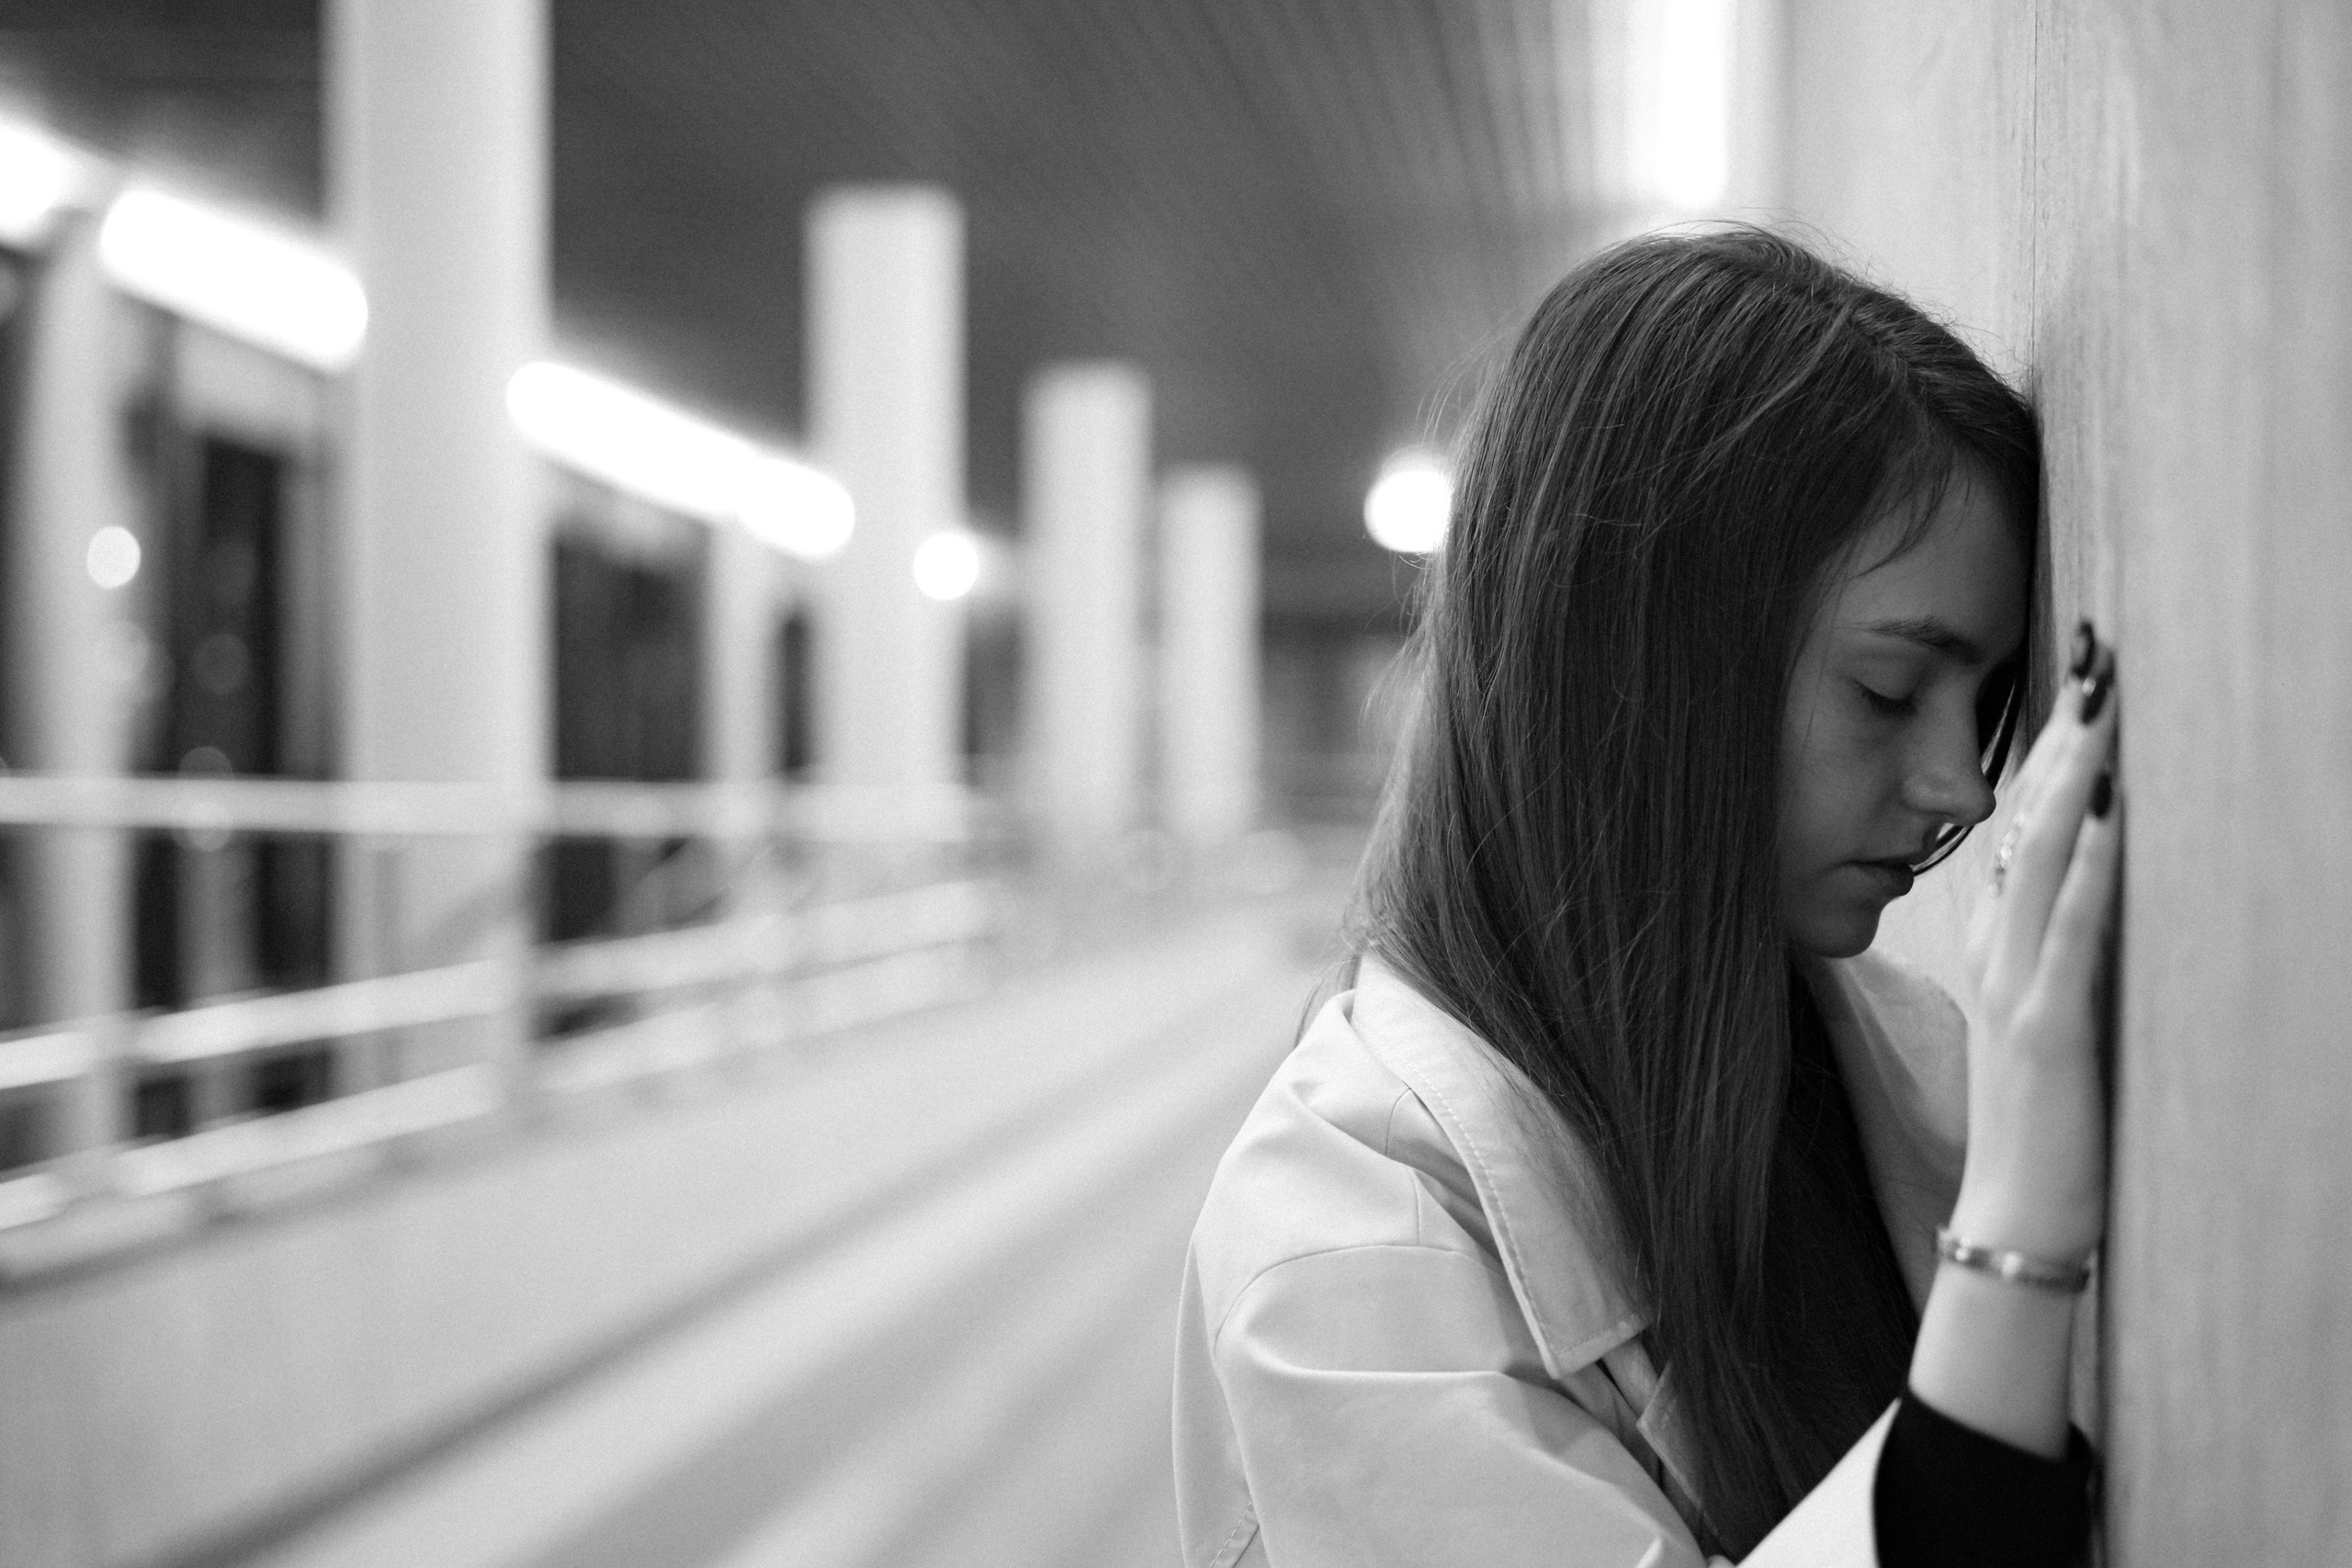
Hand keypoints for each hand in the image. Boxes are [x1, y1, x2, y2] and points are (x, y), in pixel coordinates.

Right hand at [1951, 623, 2120, 1262]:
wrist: (2014, 1220)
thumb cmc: (2047, 1125)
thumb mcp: (2050, 1017)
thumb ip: (2062, 950)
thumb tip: (2099, 883)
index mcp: (1998, 946)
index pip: (2019, 824)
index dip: (2047, 747)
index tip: (2081, 677)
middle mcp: (1997, 950)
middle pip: (2025, 817)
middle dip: (2062, 732)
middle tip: (2095, 651)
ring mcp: (2017, 987)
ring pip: (2041, 855)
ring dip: (2072, 774)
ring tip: (2101, 702)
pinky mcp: (2048, 1030)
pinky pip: (2069, 933)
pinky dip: (2088, 868)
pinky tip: (2107, 812)